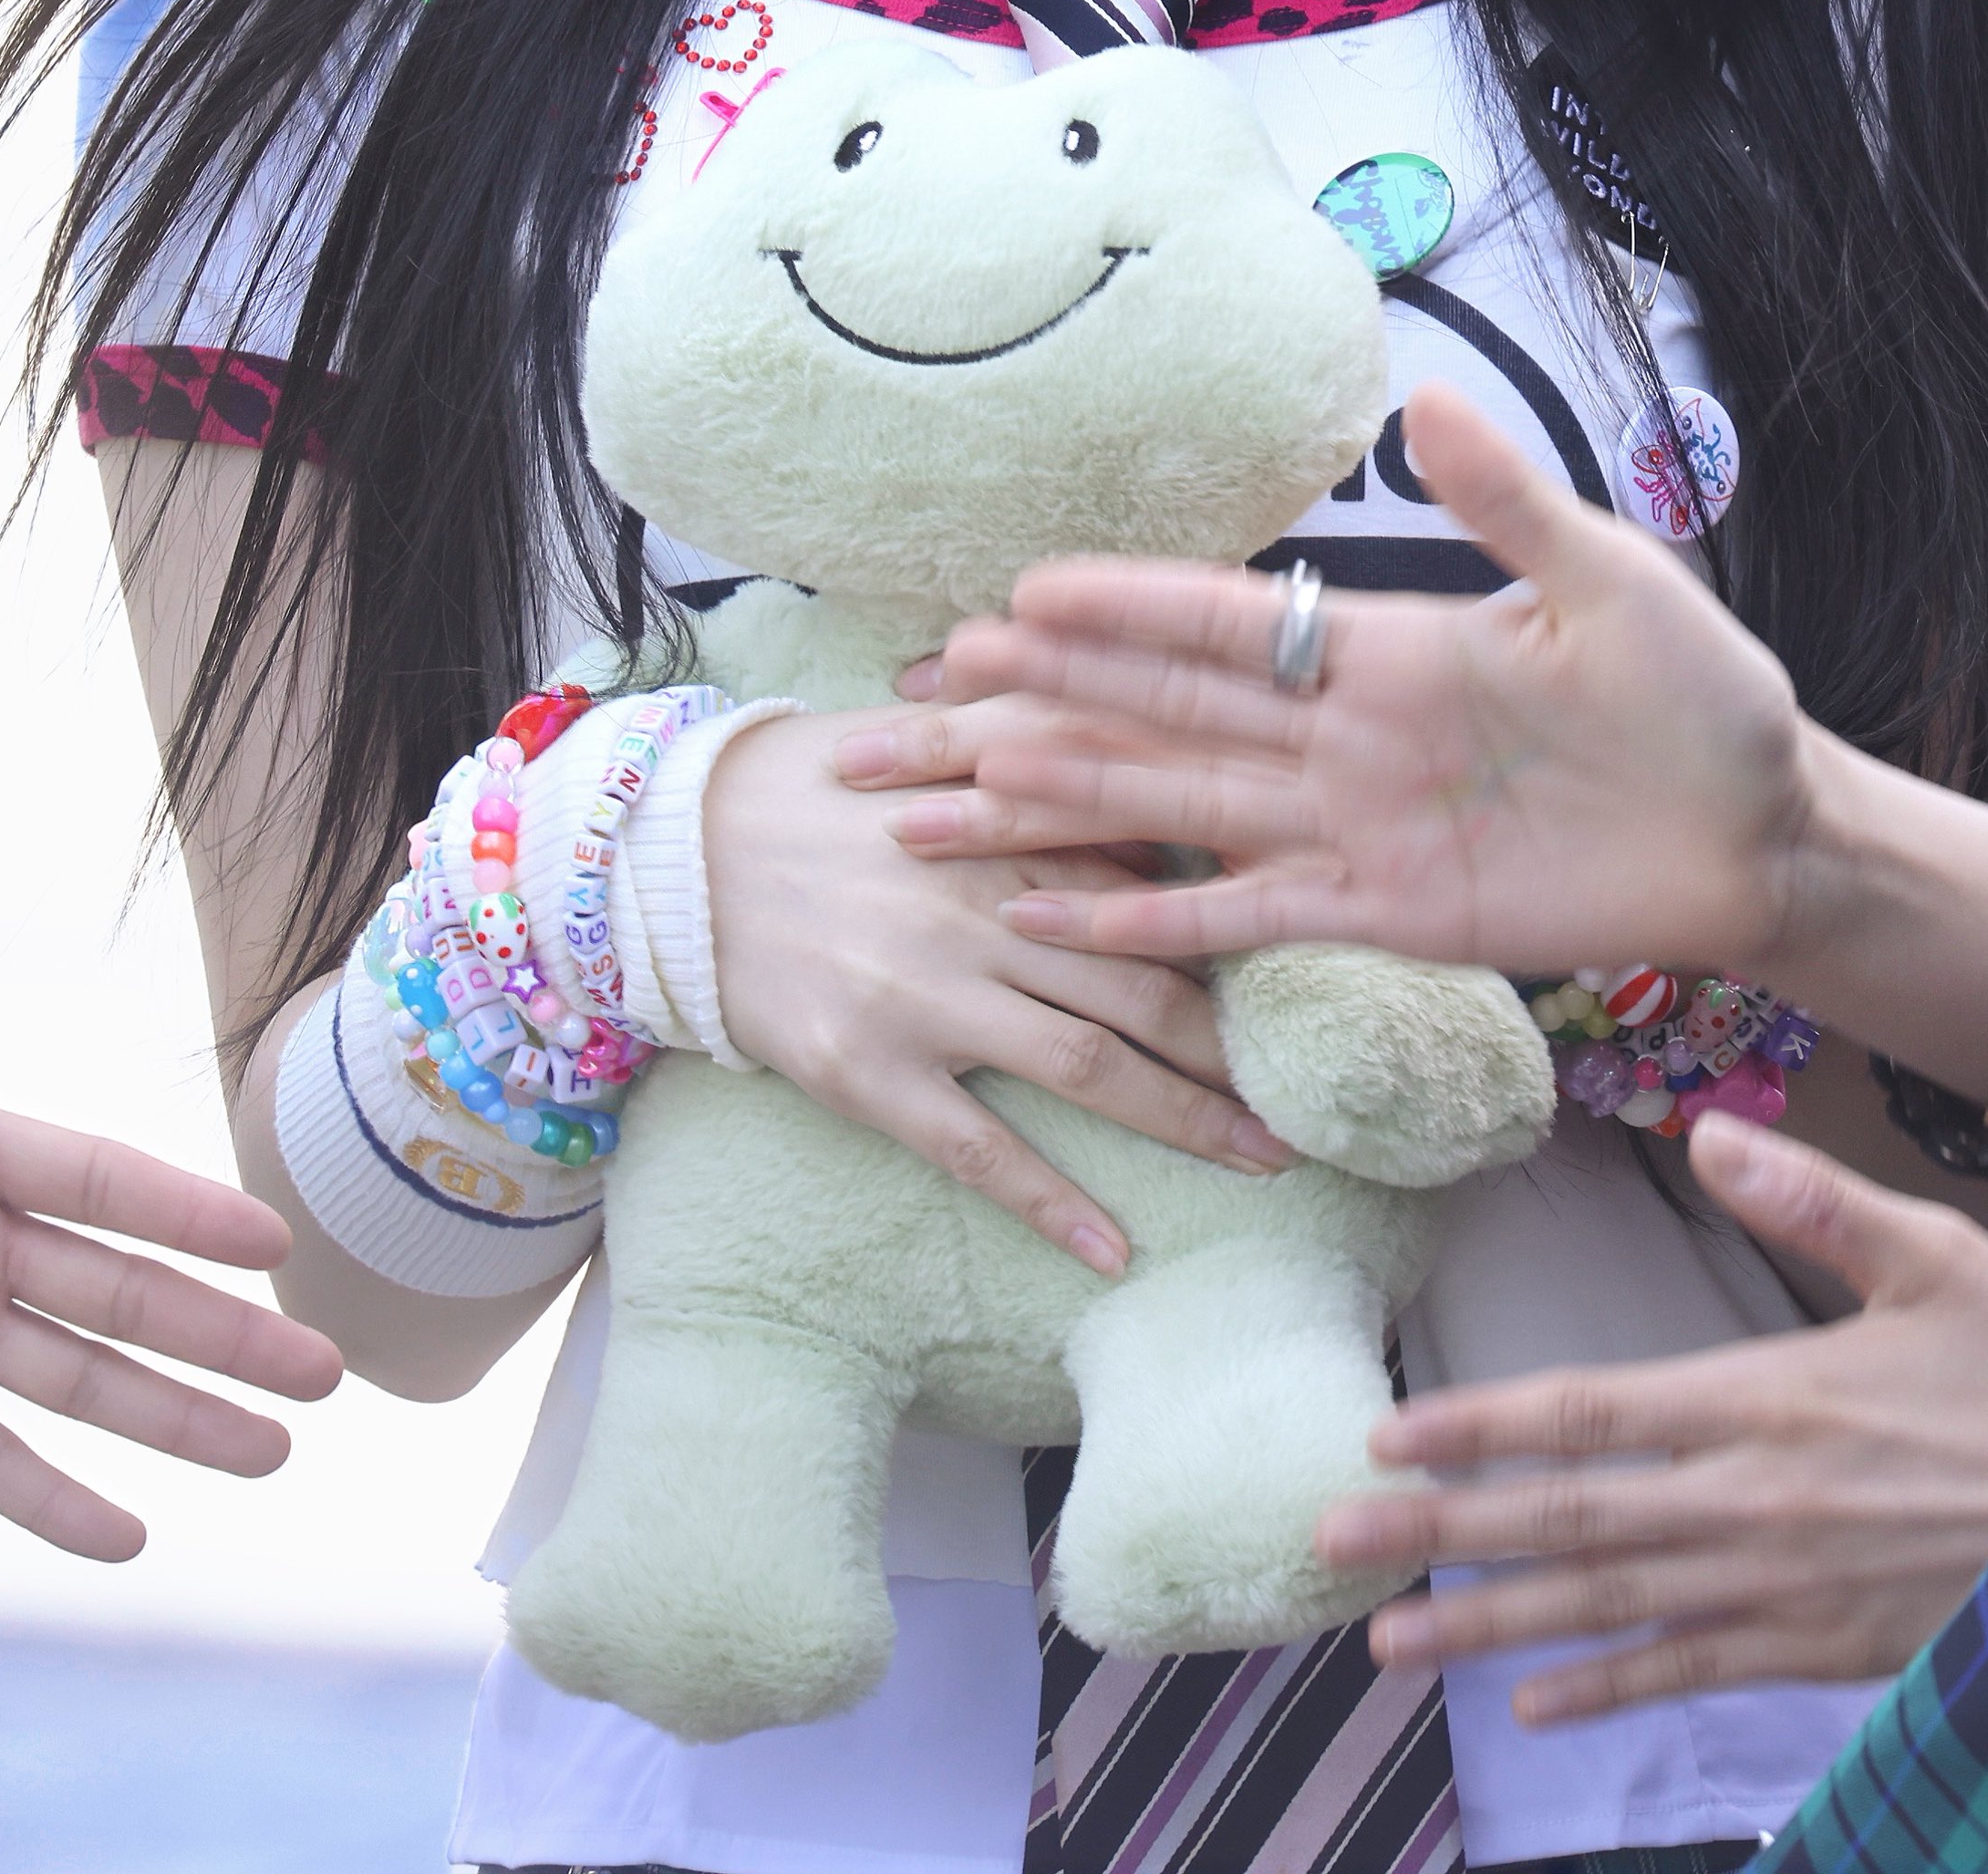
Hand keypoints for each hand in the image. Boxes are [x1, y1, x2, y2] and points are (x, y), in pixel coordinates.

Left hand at [0, 806, 342, 1561]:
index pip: (94, 1179)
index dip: (186, 1211)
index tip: (278, 1240)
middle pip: (120, 1293)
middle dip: (227, 1335)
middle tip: (326, 1375)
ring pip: (75, 1382)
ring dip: (175, 1423)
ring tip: (272, 1456)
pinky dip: (48, 1503)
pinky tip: (126, 1538)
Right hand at [702, 712, 1294, 1274]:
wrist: (678, 853)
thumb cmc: (819, 791)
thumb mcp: (938, 739)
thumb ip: (1044, 750)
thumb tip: (1151, 786)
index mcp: (1011, 830)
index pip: (1155, 885)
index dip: (1236, 933)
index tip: (1309, 967)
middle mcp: (986, 913)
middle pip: (1147, 989)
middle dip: (1237, 1049)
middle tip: (1309, 1098)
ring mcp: (931, 997)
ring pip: (1089, 1069)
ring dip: (1186, 1122)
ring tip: (1262, 1162)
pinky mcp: (874, 1071)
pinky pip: (981, 1151)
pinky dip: (1053, 1202)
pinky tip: (1114, 1249)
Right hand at [854, 385, 1809, 980]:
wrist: (1763, 829)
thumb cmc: (1699, 695)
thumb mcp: (1609, 580)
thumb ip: (1508, 504)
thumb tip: (1423, 399)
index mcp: (1391, 647)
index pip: (1230, 621)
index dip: (1130, 608)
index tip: (1028, 590)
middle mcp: (1349, 735)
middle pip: (1175, 710)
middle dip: (1061, 694)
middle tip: (948, 678)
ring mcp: (1358, 828)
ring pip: (1186, 808)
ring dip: (1079, 802)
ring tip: (968, 797)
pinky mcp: (1388, 915)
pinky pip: (1252, 916)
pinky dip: (1161, 923)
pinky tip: (1071, 922)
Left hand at [1322, 1112, 1987, 1721]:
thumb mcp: (1942, 1261)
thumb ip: (1816, 1201)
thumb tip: (1711, 1129)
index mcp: (1766, 1399)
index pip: (1587, 1414)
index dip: (1481, 1425)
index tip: (1386, 1432)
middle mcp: (1752, 1504)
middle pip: (1567, 1521)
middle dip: (1440, 1533)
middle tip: (1331, 1542)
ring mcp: (1782, 1590)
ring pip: (1605, 1610)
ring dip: (1489, 1624)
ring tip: (1388, 1640)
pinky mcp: (1821, 1651)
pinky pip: (1690, 1673)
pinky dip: (1606, 1689)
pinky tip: (1530, 1702)